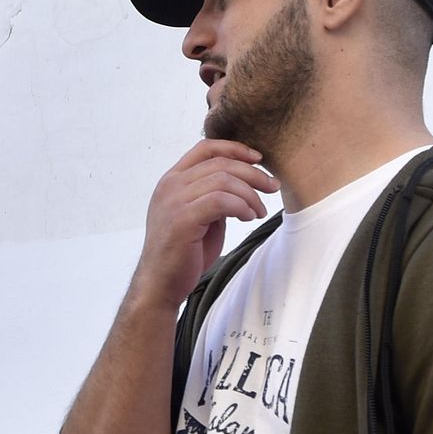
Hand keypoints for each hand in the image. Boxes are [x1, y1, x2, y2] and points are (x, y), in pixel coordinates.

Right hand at [129, 140, 278, 315]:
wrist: (159, 285)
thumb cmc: (181, 255)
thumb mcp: (197, 217)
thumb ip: (212, 196)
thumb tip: (242, 185)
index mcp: (171, 181)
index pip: (206, 148)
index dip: (235, 148)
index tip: (259, 160)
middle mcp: (170, 186)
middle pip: (221, 163)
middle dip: (253, 174)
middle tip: (272, 187)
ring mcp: (174, 201)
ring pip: (224, 180)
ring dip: (250, 194)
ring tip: (258, 211)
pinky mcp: (183, 219)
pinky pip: (222, 201)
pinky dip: (241, 206)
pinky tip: (247, 217)